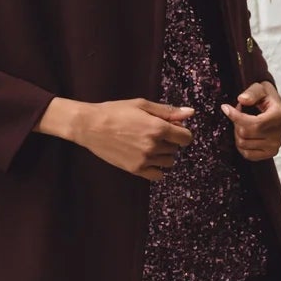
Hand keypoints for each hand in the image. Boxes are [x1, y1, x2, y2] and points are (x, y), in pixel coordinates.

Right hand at [46, 97, 194, 180]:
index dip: (181, 132)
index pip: (186, 137)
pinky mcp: (135, 169)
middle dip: (169, 141)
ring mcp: (145, 160)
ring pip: (168, 162)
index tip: (171, 129)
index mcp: (158, 128)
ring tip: (147, 146)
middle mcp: (154, 146)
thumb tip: (190, 113)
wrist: (90, 126)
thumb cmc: (115, 111)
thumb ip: (167, 111)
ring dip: (163, 154)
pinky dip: (156, 168)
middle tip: (152, 134)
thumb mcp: (142, 105)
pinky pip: (157, 175)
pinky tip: (147, 159)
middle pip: (176, 149)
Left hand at [221, 81, 280, 160]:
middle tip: (238, 114)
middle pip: (245, 133)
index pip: (253, 123)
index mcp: (279, 115)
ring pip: (243, 144)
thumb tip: (242, 100)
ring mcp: (275, 145)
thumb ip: (252, 93)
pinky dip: (242, 145)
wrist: (275, 109)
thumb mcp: (260, 88)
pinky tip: (245, 135)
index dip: (235, 116)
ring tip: (243, 123)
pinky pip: (248, 155)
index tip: (225, 107)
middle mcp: (280, 133)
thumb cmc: (266, 98)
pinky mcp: (270, 153)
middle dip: (236, 123)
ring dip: (238, 133)